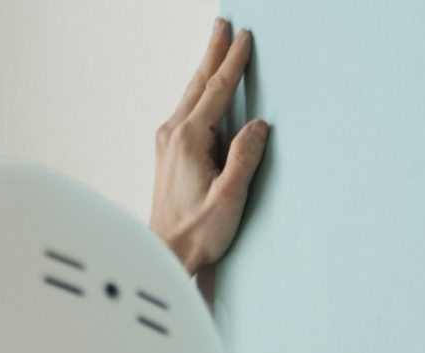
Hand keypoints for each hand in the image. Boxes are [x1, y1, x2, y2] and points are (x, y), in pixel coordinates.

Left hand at [153, 21, 268, 276]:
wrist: (165, 254)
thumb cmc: (196, 234)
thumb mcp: (230, 199)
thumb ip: (245, 158)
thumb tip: (259, 126)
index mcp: (190, 140)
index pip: (218, 91)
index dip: (233, 63)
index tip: (244, 39)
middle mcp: (173, 134)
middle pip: (199, 84)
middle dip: (214, 53)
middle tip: (223, 25)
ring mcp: (167, 142)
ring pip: (191, 96)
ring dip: (206, 70)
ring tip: (216, 48)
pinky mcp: (167, 153)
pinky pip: (187, 111)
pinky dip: (199, 93)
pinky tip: (205, 92)